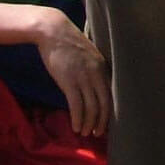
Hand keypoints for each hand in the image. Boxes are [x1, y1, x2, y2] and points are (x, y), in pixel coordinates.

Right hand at [35, 10, 110, 135]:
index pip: (112, 94)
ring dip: (89, 123)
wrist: (53, 31)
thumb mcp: (88, 55)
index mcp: (103, 67)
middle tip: (98, 133)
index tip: (106, 122)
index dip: (110, 111)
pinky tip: (75, 127)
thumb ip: (93, 70)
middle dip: (102, 121)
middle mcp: (97, 73)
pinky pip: (76, 106)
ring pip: (91, 107)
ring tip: (85, 133)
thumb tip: (94, 86)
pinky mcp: (69, 82)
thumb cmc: (68, 43)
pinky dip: (77, 119)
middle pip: (105, 103)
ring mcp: (83, 77)